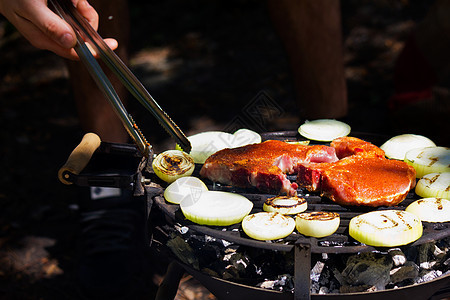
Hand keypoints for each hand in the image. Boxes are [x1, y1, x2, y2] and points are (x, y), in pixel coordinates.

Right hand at [0, 0, 117, 59]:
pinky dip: (79, 4)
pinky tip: (75, 0)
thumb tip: (70, 42)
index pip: (75, 52)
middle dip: (87, 20)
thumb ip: (49, 26)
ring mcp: (56, 26)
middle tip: (81, 4)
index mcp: (45, 40)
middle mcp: (53, 36)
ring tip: (75, 0)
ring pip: (82, 23)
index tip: (111, 44)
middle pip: (82, 36)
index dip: (94, 50)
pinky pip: (77, 13)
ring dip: (83, 10)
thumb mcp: (30, 9)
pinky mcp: (59, 16)